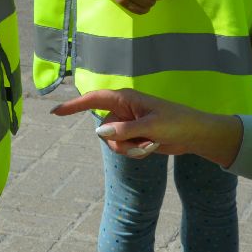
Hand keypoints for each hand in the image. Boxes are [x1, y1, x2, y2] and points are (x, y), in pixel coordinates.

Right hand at [52, 88, 238, 162]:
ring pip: (113, 143)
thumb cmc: (177, 123)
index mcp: (126, 99)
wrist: (195, 134)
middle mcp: (124, 110)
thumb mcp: (151, 127)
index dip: (73, 105)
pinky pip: (124, 149)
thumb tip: (99, 132)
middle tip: (145, 143)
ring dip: (131, 150)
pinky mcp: (134, 136)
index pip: (94, 99)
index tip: (55, 112)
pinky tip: (152, 147)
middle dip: (121, 143)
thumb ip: (124, 130)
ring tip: (151, 145)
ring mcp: (128, 124)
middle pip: (104, 131)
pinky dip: (137, 153)